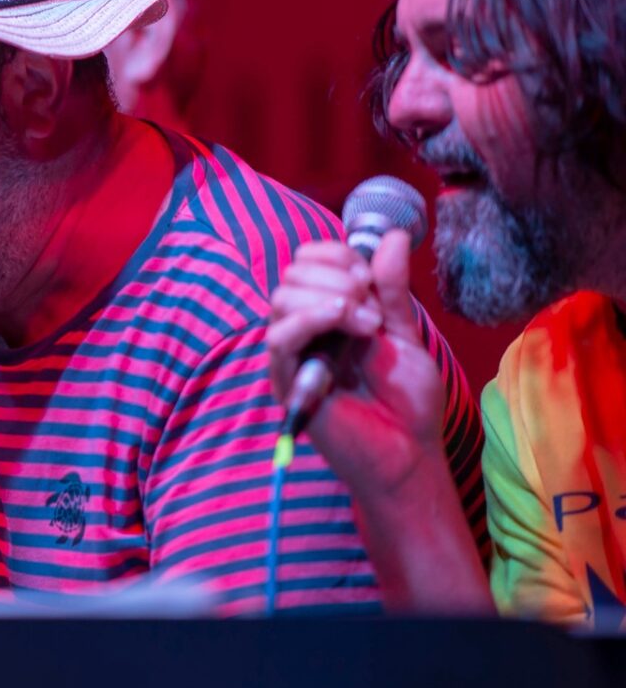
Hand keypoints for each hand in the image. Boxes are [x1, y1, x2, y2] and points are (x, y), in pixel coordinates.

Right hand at [267, 230, 445, 498]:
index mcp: (327, 313)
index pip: (308, 262)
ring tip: (366, 323)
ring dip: (328, 297)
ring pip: (281, 298)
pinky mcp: (287, 380)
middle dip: (336, 275)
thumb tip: (395, 235)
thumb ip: (393, 288)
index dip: (336, 255)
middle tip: (372, 304)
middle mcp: (303, 330)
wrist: (408, 451)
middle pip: (293, 274)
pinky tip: (347, 324)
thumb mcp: (404, 333)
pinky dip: (311, 318)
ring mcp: (292, 355)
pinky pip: (279, 336)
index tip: (371, 278)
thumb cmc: (407, 401)